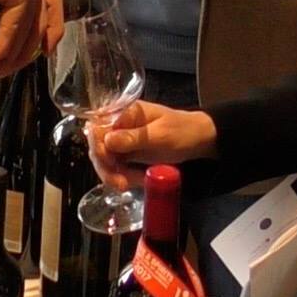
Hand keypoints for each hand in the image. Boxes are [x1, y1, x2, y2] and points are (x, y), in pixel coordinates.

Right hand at [89, 101, 218, 191]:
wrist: (199, 140)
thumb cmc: (183, 131)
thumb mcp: (160, 135)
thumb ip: (134, 138)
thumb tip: (107, 140)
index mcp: (125, 112)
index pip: (98, 127)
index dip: (98, 146)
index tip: (109, 162)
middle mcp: (119, 124)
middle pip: (97, 145)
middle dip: (106, 167)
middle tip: (122, 184)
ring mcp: (122, 139)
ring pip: (104, 159)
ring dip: (114, 175)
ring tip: (133, 184)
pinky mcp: (127, 152)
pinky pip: (115, 166)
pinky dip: (122, 177)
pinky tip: (136, 181)